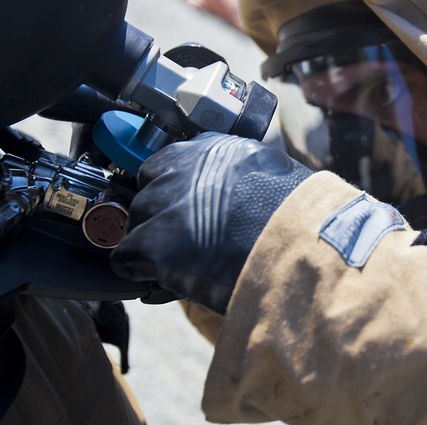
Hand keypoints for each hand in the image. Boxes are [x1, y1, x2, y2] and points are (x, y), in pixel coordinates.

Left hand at [111, 133, 311, 313]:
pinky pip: (126, 258)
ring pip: (135, 225)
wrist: (300, 240)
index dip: (173, 194)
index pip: (166, 166)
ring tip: (180, 264)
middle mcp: (179, 168)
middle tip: (184, 242)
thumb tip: (231, 193)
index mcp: (208, 148)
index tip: (182, 212)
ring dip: (152, 245)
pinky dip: (141, 271)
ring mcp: (163, 203)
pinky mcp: (154, 242)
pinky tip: (164, 279)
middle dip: (161, 219)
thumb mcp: (267, 172)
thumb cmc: (296, 214)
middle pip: (147, 194)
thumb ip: (236, 174)